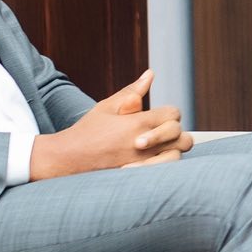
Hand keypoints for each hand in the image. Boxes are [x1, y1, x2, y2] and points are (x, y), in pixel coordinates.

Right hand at [30, 70, 193, 179]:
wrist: (68, 159)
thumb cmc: (87, 131)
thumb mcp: (107, 107)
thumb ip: (131, 92)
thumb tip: (150, 74)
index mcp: (139, 122)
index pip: (173, 114)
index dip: (169, 114)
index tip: (158, 118)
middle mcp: (145, 143)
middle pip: (183, 138)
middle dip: (176, 134)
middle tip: (161, 134)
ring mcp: (143, 162)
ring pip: (177, 157)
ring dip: (172, 151)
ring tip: (158, 149)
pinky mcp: (139, 176)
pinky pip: (164, 173)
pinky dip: (162, 166)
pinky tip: (150, 162)